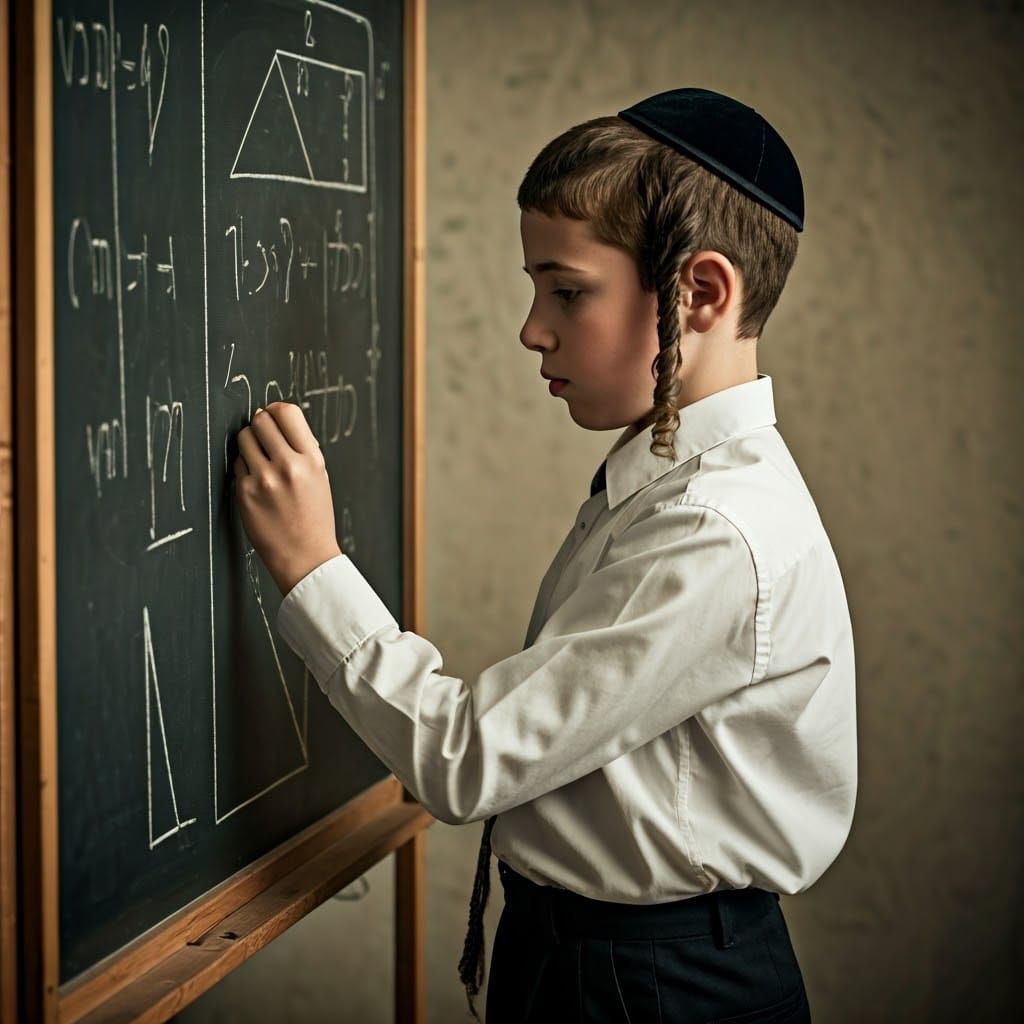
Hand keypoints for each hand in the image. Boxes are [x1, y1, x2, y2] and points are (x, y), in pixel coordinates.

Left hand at [232, 402, 342, 595]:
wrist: (305, 556)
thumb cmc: (314, 516)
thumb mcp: (320, 477)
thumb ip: (301, 448)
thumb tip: (276, 416)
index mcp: (312, 460)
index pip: (287, 412)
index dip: (275, 410)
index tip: (271, 415)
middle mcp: (289, 466)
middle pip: (260, 421)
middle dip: (259, 425)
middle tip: (263, 438)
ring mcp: (264, 480)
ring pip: (244, 438)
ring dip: (249, 444)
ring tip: (259, 460)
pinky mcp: (245, 493)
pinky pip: (237, 464)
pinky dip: (244, 468)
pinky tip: (256, 483)